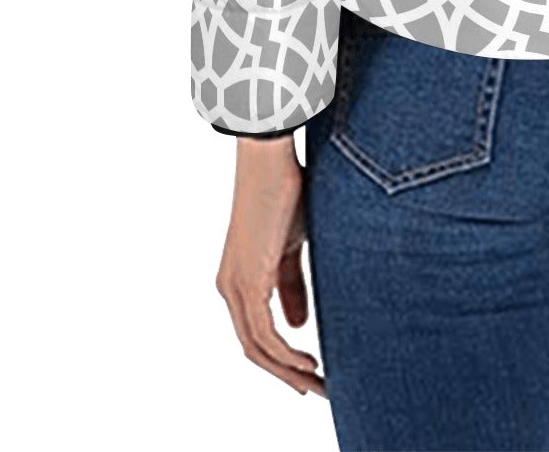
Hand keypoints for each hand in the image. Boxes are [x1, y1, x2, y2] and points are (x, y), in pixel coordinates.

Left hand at [216, 135, 325, 396]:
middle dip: (286, 374)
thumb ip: (292, 284)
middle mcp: (230, 287)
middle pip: (254, 349)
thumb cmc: (285, 192)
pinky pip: (264, 334)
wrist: (269, 159)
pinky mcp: (248, 280)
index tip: (310, 373)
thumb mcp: (293, 246)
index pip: (256, 334)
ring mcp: (236, 286)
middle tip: (318, 389)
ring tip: (318, 382)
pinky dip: (286, 353)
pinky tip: (308, 360)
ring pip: (257, 348)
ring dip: (288, 370)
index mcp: (239, 279)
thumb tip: (297, 324)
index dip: (281, 360)